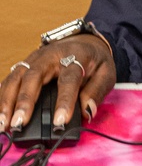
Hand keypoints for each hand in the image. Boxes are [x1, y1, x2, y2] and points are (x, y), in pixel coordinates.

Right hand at [0, 35, 115, 132]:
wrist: (85, 41)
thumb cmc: (94, 60)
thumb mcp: (106, 72)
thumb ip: (97, 91)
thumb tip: (87, 112)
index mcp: (75, 56)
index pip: (69, 80)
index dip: (64, 102)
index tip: (59, 122)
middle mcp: (51, 55)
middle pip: (34, 76)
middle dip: (25, 102)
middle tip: (19, 124)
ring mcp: (34, 58)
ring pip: (16, 77)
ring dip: (7, 101)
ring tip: (3, 124)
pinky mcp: (25, 64)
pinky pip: (9, 80)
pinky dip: (2, 96)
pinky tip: (0, 113)